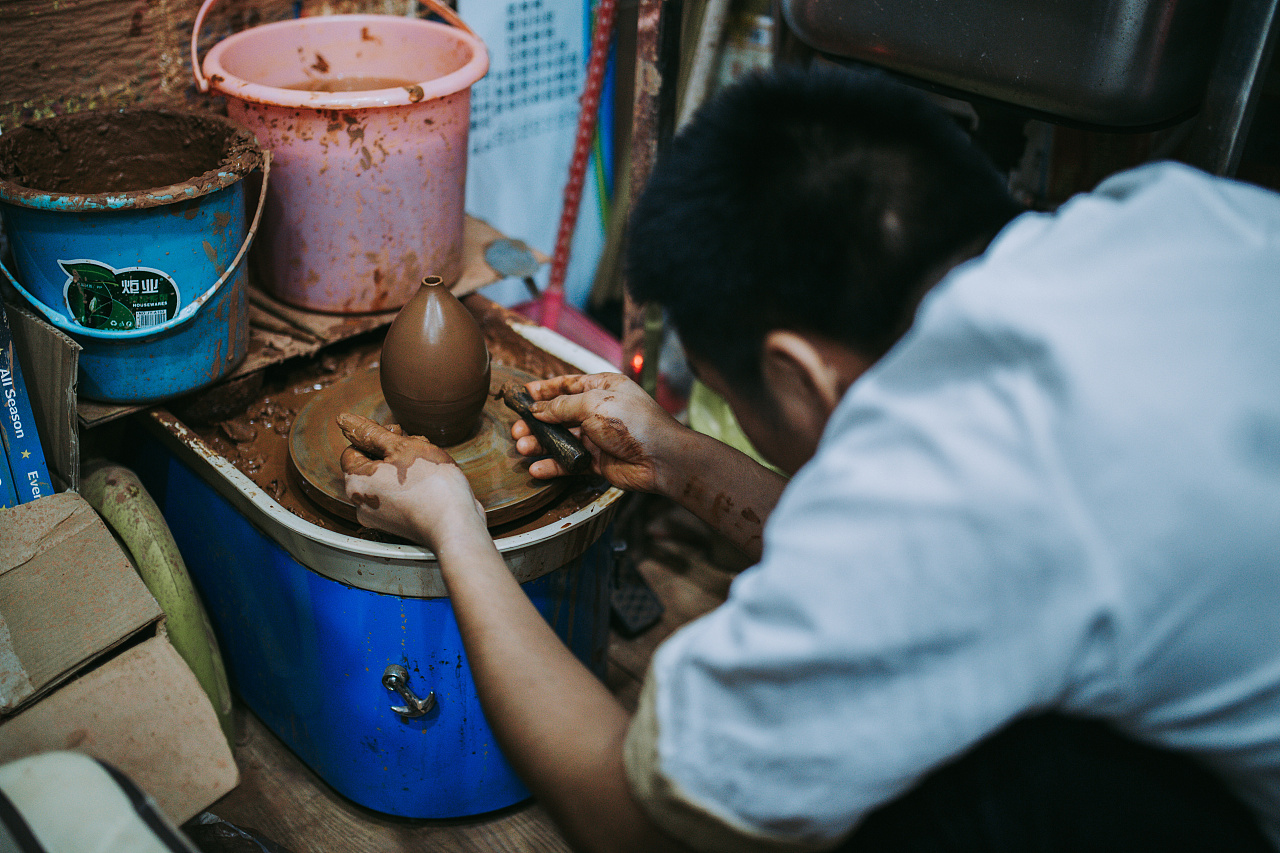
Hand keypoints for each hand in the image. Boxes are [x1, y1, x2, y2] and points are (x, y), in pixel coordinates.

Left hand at [338, 413, 485, 547]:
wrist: (455, 526)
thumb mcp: (402, 447)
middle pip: (371, 466)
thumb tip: (343, 419)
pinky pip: (399, 497)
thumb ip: (371, 432)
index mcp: (356, 483)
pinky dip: (412, 486)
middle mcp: (362, 505)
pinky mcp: (400, 525)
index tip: (399, 433)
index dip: (374, 436)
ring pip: (387, 480)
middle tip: (416, 447)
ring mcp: (381, 518)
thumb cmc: (431, 485)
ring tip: (427, 464)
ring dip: (405, 467)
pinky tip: (432, 482)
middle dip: (392, 451)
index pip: (352, 450)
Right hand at [512, 373, 688, 494]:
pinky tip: (536, 468)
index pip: (567, 385)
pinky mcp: (597, 461)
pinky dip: (552, 465)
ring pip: (560, 439)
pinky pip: (569, 462)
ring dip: (540, 443)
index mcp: (602, 388)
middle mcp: (598, 411)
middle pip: (559, 414)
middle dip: (536, 421)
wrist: (659, 458)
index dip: (544, 390)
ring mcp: (597, 437)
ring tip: (522, 446)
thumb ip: (562, 406)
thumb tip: (538, 409)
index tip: (523, 395)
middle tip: (517, 429)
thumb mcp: (593, 404)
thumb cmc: (632, 422)